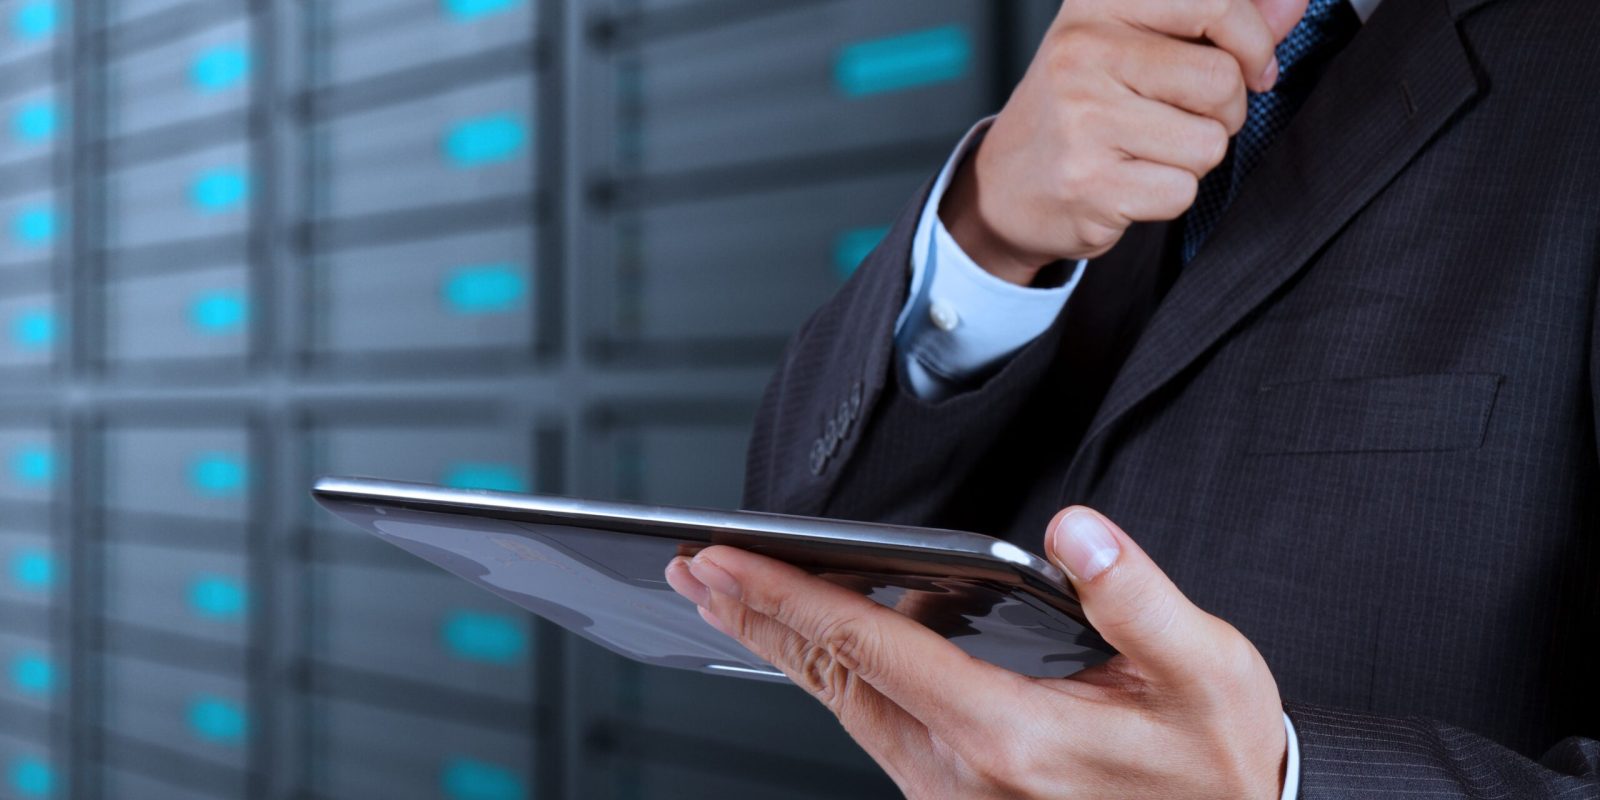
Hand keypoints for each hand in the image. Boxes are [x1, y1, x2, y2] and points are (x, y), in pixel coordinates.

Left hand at [665, 507, 1287, 798]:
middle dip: (754, 616)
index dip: (785, 595)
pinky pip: (877, 727)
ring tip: (737, 591)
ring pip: (844, 706)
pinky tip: (836, 634)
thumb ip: (1135, 596)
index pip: (866, 646)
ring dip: (787, 644)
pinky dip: (841, 673)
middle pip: (829, 680)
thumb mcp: (1206, 672)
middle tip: (693, 567)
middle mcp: (958, 775)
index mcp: (1005, 735)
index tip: (723, 558)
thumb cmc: (1218, 764)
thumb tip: (1075, 531)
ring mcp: (949, 797)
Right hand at [942, 0, 1308, 284]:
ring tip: (1145, 151)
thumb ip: (1220, 22)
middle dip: (1223, 112)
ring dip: (1193, 158)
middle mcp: (1083, 50)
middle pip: (1222, 82)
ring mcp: (1082, 117)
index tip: (1253, 68)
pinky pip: (1182, 191)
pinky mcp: (1089, 181)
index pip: (1217, 4)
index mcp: (1098, 2)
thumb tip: (1295, 2)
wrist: (1005, 186)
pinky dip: (1168, 196)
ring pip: (1209, 143)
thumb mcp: (1140, 44)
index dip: (1255, 44)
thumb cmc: (1083, 108)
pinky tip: (1128, 182)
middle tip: (1181, 119)